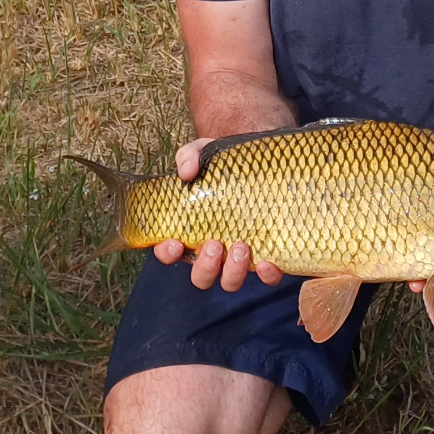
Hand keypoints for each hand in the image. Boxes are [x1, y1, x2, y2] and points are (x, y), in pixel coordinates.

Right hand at [152, 137, 284, 290]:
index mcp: (190, 229)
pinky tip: (267, 262)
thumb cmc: (225, 162)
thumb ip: (188, 157)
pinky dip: (266, 275)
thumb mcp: (203, 152)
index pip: (169, 251)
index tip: (174, 241)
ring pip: (229, 282)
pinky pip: (266, 278)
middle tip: (214, 244)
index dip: (166, 253)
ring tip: (240, 246)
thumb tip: (186, 172)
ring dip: (231, 272)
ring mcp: (239, 257)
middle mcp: (212, 249)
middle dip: (205, 267)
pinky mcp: (267, 255)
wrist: (263, 162)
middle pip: (200, 276)